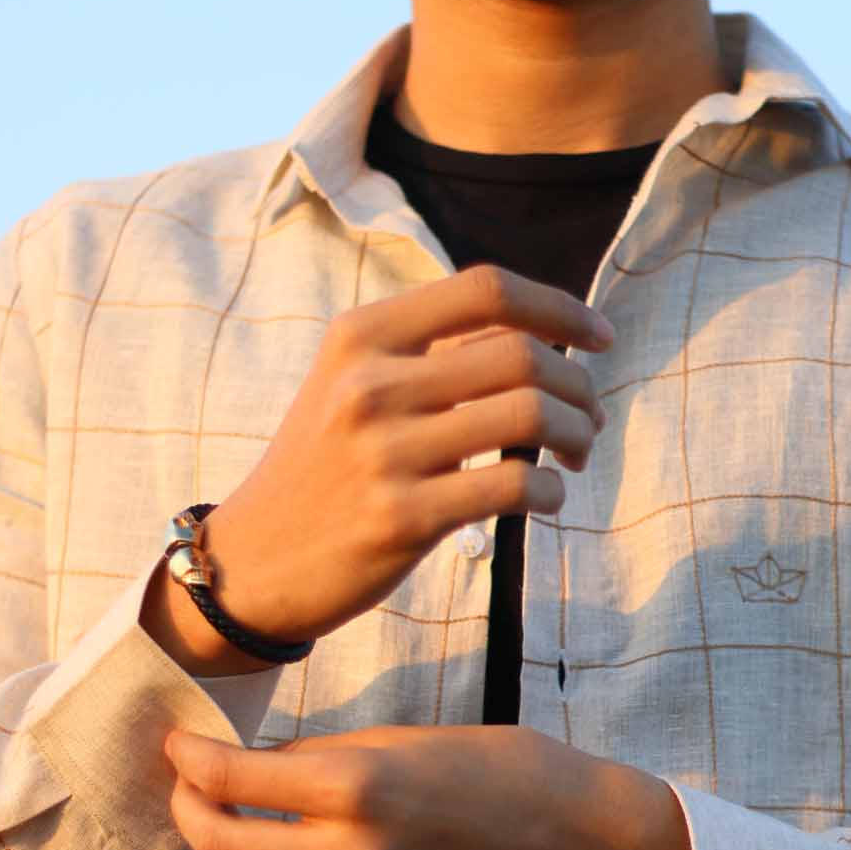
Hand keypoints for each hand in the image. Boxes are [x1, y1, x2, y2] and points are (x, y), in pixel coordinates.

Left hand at [164, 722, 628, 849]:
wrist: (574, 845)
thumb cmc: (502, 771)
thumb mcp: (405, 739)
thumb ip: (322, 756)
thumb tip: (252, 766)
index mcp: (358, 789)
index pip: (232, 779)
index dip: (189, 758)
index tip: (178, 742)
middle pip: (219, 846)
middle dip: (186, 809)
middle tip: (186, 782)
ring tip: (216, 825)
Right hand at [194, 264, 613, 648]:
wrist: (252, 560)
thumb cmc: (324, 468)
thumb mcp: (351, 385)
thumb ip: (427, 351)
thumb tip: (536, 332)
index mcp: (362, 336)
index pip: (486, 289)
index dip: (560, 307)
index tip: (599, 338)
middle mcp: (371, 384)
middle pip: (522, 353)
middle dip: (579, 386)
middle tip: (590, 419)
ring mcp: (384, 452)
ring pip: (530, 415)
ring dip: (577, 435)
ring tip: (575, 456)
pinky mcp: (402, 518)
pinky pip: (513, 485)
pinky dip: (549, 491)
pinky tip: (544, 498)